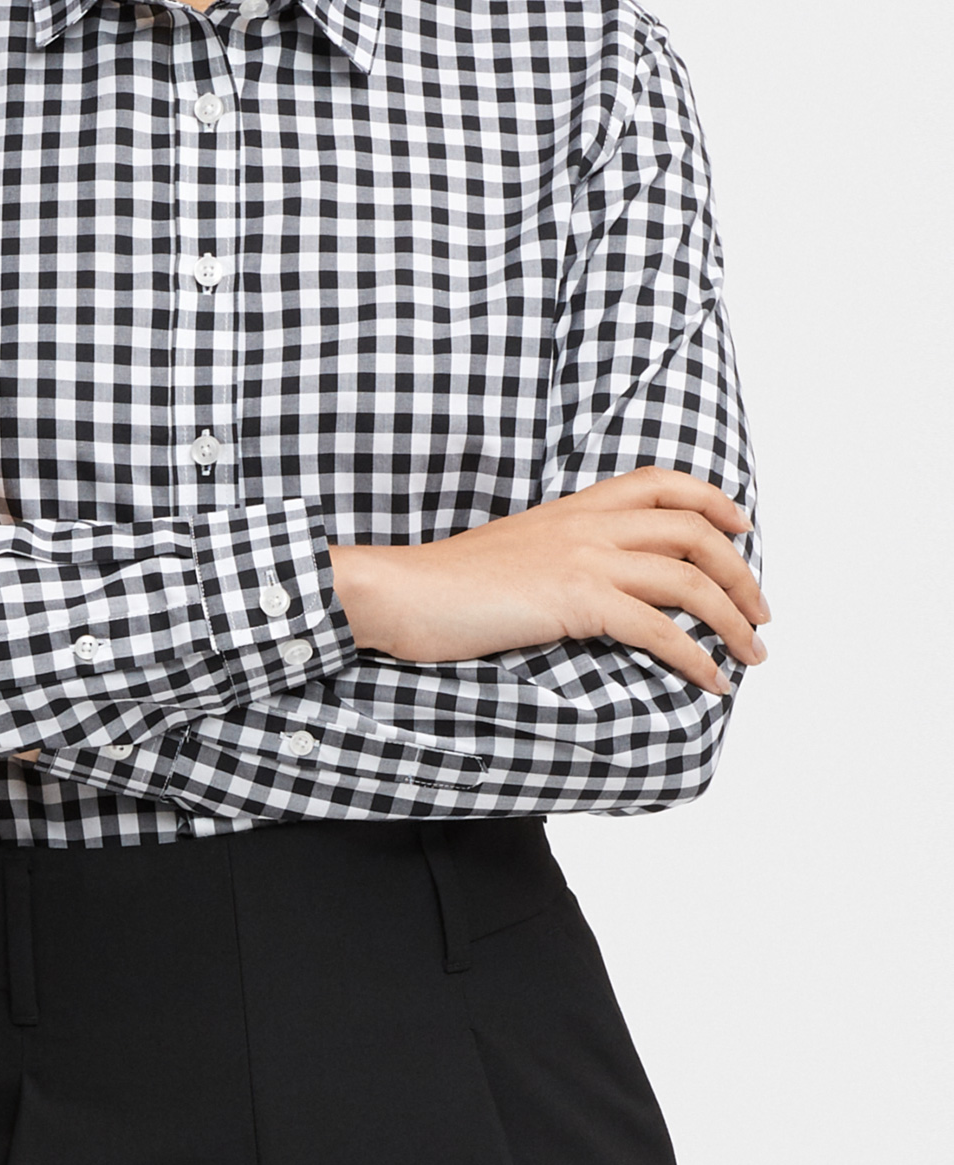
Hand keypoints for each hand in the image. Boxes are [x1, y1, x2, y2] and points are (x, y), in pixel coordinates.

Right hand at [329, 468, 767, 694]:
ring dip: (733, 620)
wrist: (403, 592)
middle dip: (741, 573)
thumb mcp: (515, 554)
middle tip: (760, 615)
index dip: (713, 501)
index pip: (661, 482)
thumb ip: (560, 557)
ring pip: (689, 579)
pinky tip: (710, 682)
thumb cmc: (448, 584)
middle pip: (693, 531)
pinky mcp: (575, 598)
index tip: (740, 529)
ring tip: (751, 656)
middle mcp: (587, 524)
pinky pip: (659, 629)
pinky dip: (696, 658)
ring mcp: (583, 558)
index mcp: (573, 508)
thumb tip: (598, 590)